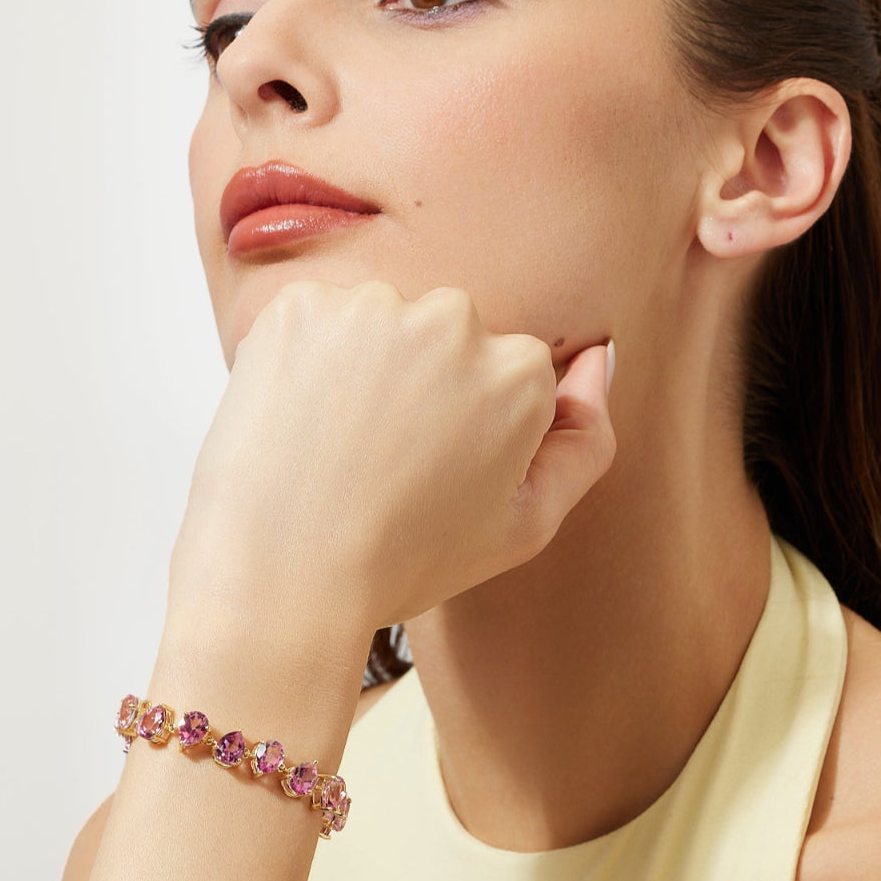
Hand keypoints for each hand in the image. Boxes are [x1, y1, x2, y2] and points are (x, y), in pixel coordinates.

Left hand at [168, 279, 615, 646]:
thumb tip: (598, 357)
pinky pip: (316, 320)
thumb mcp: (523, 526)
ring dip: (362, 366)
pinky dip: (306, 358)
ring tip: (333, 445)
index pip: (506, 372)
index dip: (467, 425)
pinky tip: (297, 418)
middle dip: (419, 383)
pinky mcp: (300, 305)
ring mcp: (373, 306)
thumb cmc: (403, 560)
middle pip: (445, 337)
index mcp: (519, 371)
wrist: (281, 575)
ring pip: (379, 324)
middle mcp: (454, 320)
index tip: (430, 471)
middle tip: (379, 460)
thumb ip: (585, 440)